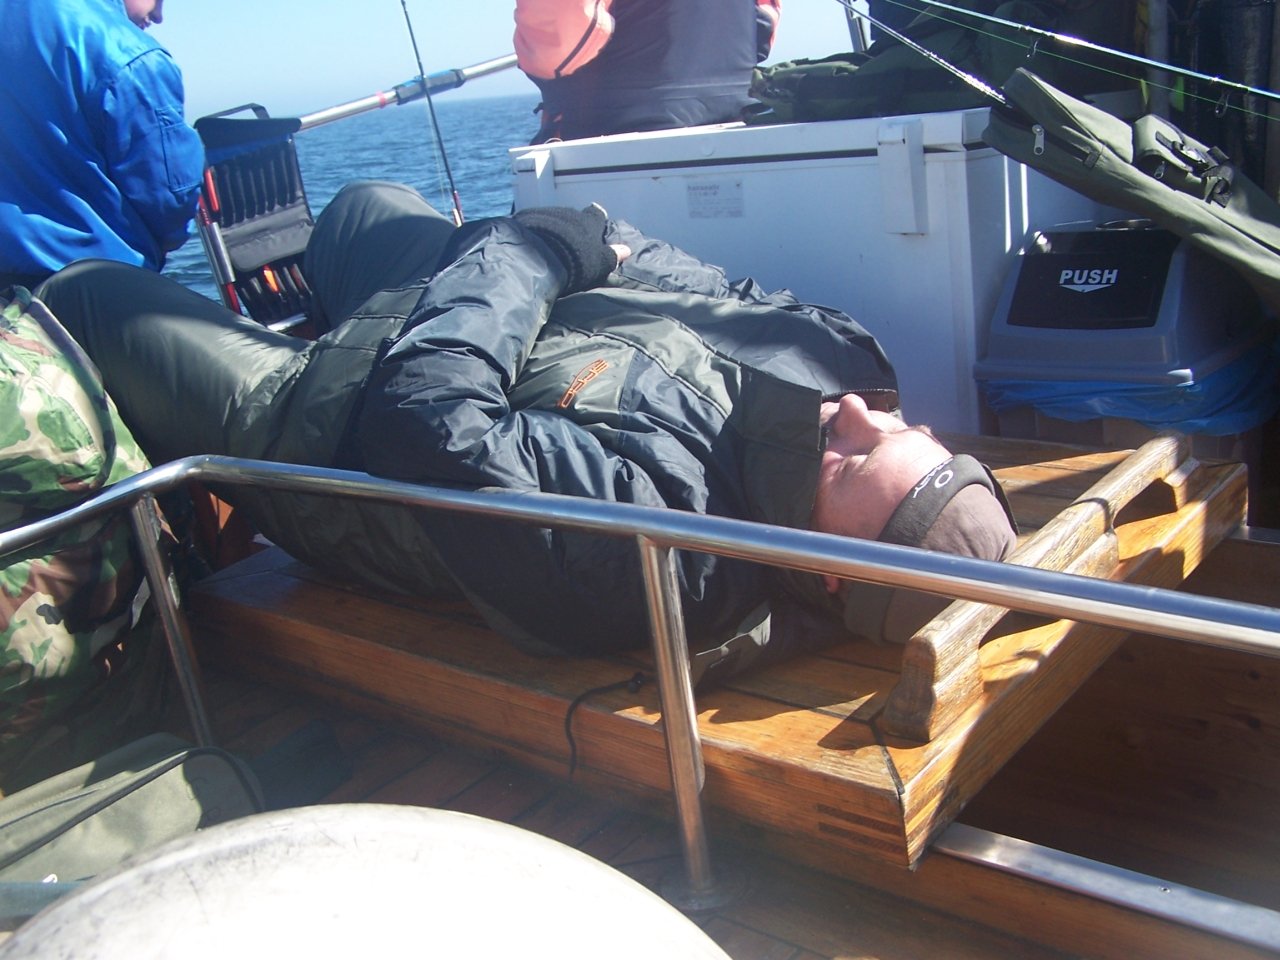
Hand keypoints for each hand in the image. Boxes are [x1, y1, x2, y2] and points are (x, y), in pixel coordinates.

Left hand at [514, 203, 628, 293]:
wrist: (537, 256)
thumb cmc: (575, 261)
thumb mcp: (599, 263)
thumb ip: (612, 256)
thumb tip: (626, 250)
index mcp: (588, 221)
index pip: (596, 214)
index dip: (597, 218)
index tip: (597, 219)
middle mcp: (568, 213)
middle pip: (573, 216)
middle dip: (573, 225)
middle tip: (571, 240)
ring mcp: (546, 214)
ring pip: (553, 220)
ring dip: (553, 230)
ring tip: (550, 246)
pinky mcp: (525, 219)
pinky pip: (534, 224)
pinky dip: (536, 232)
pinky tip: (533, 245)